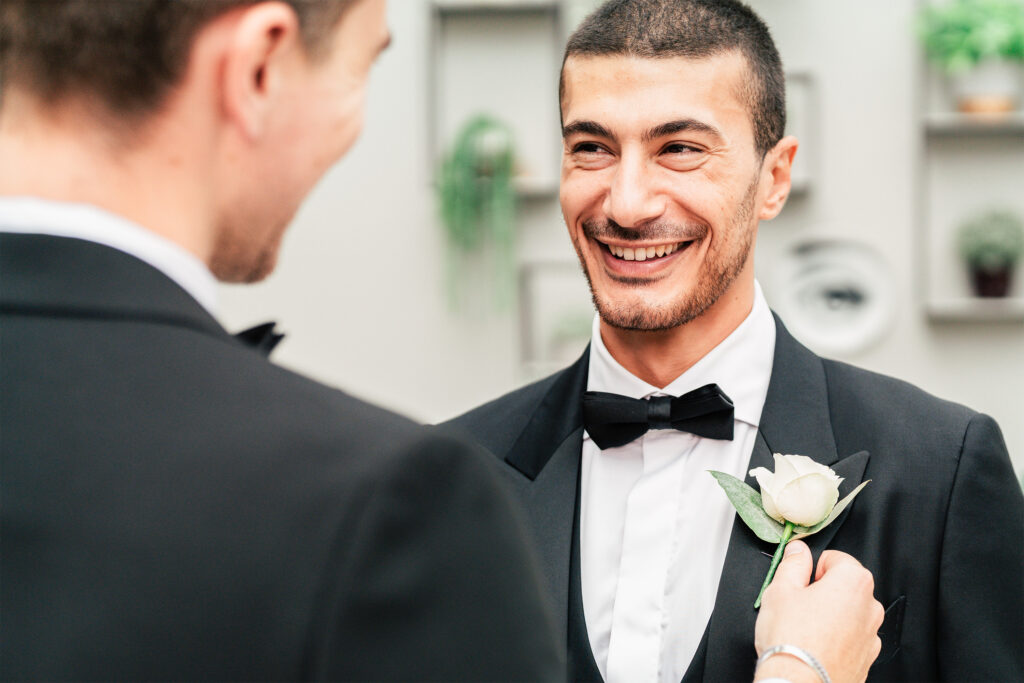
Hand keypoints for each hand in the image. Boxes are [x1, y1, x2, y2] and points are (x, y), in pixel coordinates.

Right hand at [754, 540, 882, 682]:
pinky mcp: (867, 657)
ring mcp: (871, 634)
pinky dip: (837, 638)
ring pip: (848, 612)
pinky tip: (816, 645)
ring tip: (805, 628)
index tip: (800, 583)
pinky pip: (851, 637)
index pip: (833, 558)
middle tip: (798, 606)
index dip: (811, 570)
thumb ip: (793, 564)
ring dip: (830, 615)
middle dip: (822, 591)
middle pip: (843, 586)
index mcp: (853, 581)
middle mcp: (870, 606)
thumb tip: (798, 551)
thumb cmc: (792, 639)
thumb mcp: (781, 590)